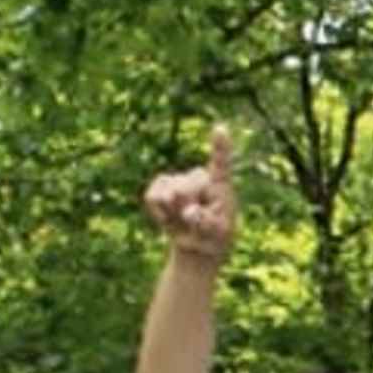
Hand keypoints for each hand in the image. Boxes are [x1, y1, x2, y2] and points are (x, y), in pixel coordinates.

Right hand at [143, 124, 239, 265]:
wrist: (197, 243)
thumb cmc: (215, 236)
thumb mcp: (217, 235)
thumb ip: (206, 224)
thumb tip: (189, 212)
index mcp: (221, 185)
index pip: (221, 164)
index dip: (219, 147)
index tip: (220, 129)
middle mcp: (200, 176)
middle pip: (185, 188)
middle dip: (186, 208)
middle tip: (196, 221)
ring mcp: (179, 178)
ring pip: (168, 194)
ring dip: (172, 212)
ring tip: (184, 219)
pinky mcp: (161, 184)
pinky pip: (152, 196)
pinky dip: (158, 212)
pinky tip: (168, 217)